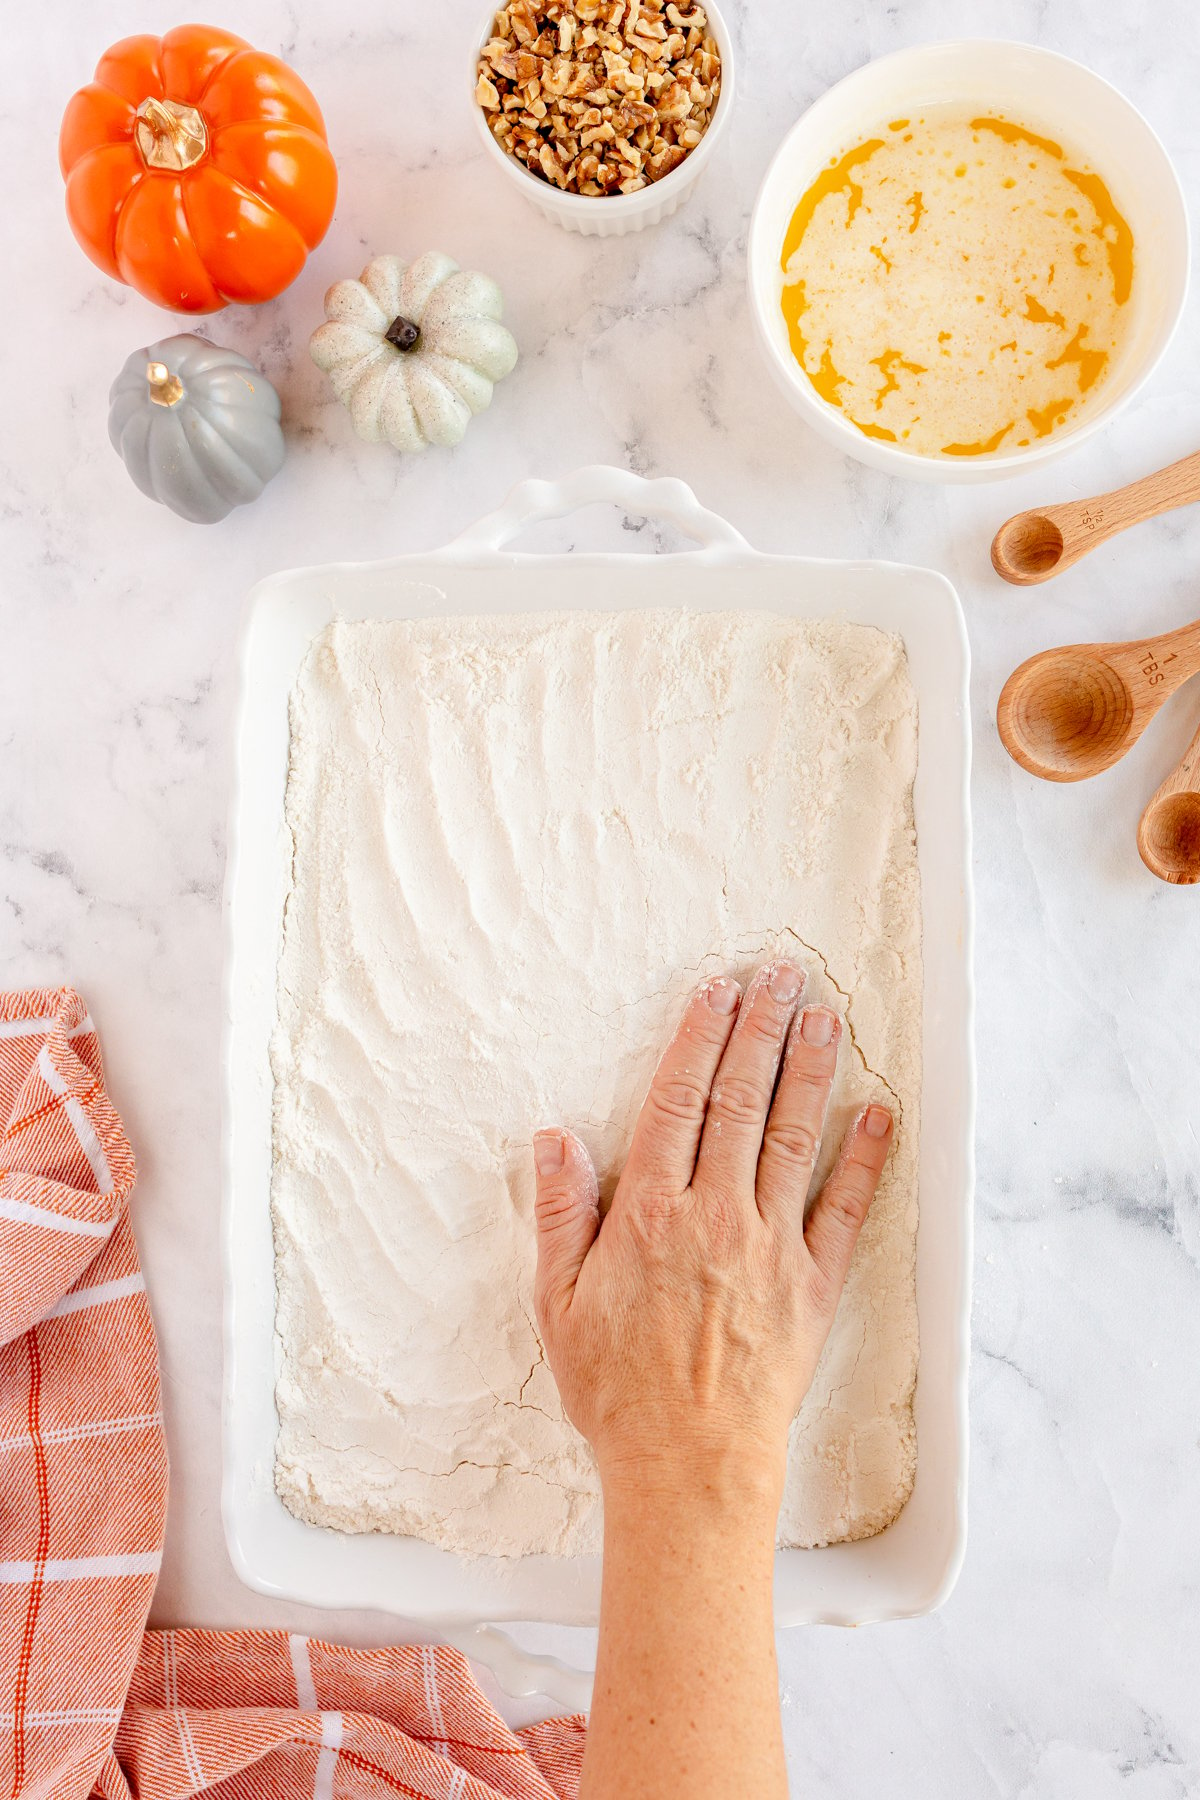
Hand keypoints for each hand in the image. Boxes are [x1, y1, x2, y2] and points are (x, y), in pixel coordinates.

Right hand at [531, 960, 893, 1506]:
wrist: (689, 1465)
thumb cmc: (617, 1390)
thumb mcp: (558, 1304)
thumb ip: (560, 1214)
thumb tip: (554, 1138)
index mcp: (649, 1213)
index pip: (678, 1101)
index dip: (698, 1037)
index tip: (716, 990)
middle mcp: (715, 1215)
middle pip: (741, 1100)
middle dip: (761, 1030)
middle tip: (781, 974)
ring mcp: (771, 1247)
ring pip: (794, 1137)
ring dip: (811, 1071)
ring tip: (825, 1016)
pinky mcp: (813, 1286)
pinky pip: (844, 1210)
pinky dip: (866, 1159)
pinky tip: (879, 1115)